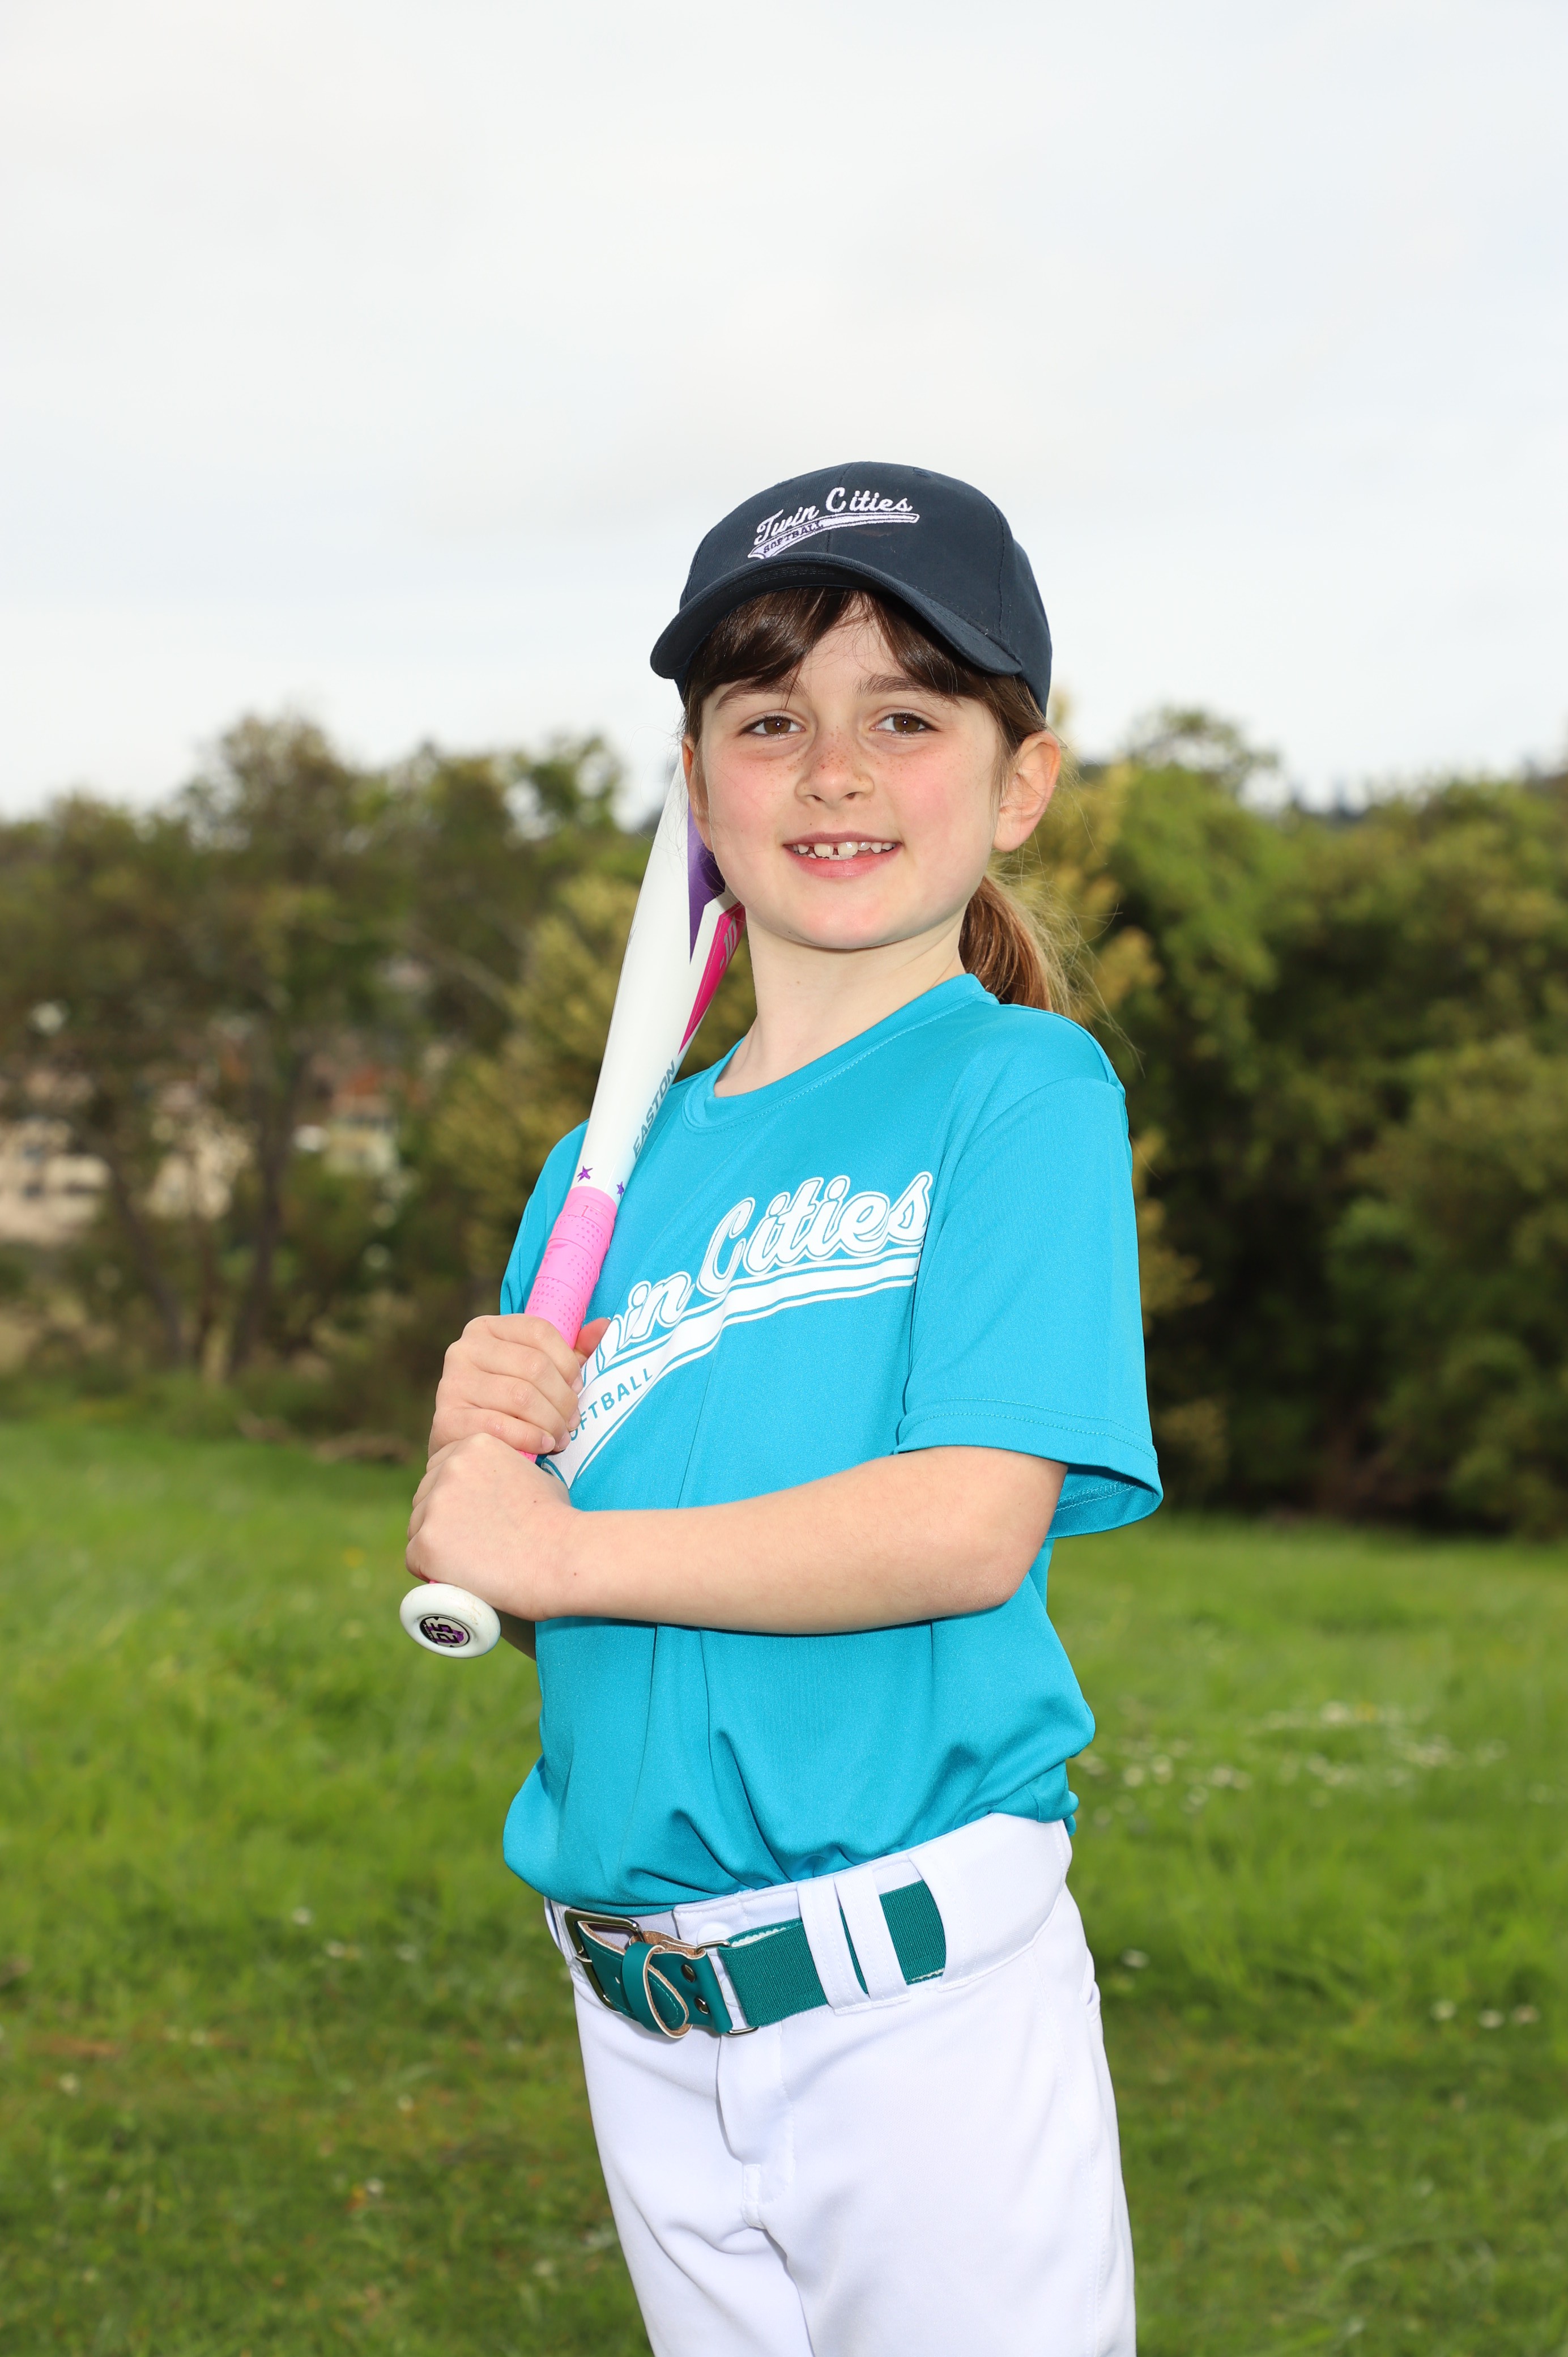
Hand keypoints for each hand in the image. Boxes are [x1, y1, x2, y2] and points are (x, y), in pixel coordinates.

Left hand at [406, 1433, 576, 1614]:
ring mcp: (435, 1505)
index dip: (453, 1494)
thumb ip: (508, 1472)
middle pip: (425, 1496)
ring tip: (468, 1561)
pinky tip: (453, 1576)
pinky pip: (414, 1557)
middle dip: (441, 1518)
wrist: (562, 1556)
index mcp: (474, 1445)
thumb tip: (498, 1488)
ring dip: (436, 1543)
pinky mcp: (427, 1542)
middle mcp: (449, 1468)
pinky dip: (430, 1569)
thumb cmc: (558, 1522)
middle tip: (468, 1542)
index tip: (468, 1515)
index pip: (442, 1468)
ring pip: (417, 1527)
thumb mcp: (535, 1475)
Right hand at [429, 1313, 610, 1458]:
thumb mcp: (540, 1371)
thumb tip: (605, 1327)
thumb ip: (573, 1350)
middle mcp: (463, 1349)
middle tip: (573, 1421)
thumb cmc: (510, 1404)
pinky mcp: (447, 1419)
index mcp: (486, 1328)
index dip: (568, 1361)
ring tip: (561, 1436)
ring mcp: (452, 1384)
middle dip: (563, 1399)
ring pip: (521, 1397)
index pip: (539, 1331)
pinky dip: (530, 1438)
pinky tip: (543, 1445)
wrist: (464, 1446)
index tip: (577, 1386)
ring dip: (551, 1422)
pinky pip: (500, 1426)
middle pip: (534, 1366)